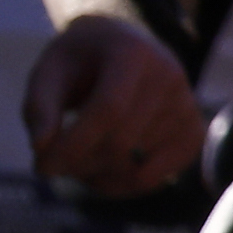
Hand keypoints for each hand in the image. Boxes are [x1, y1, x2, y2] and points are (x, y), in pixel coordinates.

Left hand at [24, 8, 203, 194]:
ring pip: (135, 166)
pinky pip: (157, 177)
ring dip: (94, 175)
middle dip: (77, 164)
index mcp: (132, 53)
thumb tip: (40, 148)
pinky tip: (98, 174)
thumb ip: (40, 107)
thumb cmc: (77, 62)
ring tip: (72, 158)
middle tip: (49, 166)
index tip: (41, 166)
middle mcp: (168, 77)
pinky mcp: (192, 132)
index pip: (109, 110)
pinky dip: (121, 186)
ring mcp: (186, 106)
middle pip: (121, 142)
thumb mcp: (49, 72)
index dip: (74, 145)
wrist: (120, 46)